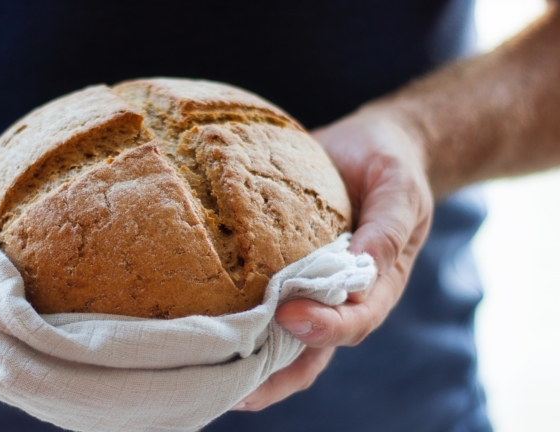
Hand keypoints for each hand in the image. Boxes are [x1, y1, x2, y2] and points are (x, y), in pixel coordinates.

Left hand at [232, 107, 433, 410]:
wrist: (370, 147)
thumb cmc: (390, 166)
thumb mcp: (400, 190)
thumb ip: (387, 227)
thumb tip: (363, 265)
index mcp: (379, 284)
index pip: (355, 320)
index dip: (325, 326)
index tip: (289, 315)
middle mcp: (340, 297)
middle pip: (311, 352)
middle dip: (275, 376)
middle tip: (234, 387)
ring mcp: (309, 289)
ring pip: (280, 341)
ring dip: (248, 363)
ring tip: (205, 376)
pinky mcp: (280, 270)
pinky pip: (258, 303)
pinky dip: (235, 322)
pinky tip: (200, 331)